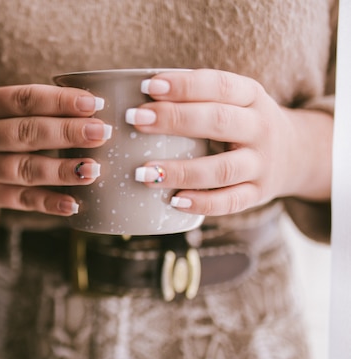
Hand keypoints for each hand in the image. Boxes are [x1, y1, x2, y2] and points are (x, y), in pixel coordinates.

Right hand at [0, 84, 111, 214]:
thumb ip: (32, 108)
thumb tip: (91, 110)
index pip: (24, 98)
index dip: (60, 101)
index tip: (94, 103)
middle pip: (26, 133)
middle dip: (67, 132)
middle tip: (101, 133)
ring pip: (25, 169)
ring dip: (62, 170)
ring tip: (93, 169)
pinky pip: (21, 200)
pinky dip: (49, 203)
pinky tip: (73, 204)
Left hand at [128, 69, 332, 215]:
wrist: (295, 154)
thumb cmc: (241, 122)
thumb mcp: (233, 100)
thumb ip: (196, 98)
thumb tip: (132, 99)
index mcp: (251, 96)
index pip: (219, 85)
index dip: (184, 85)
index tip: (148, 87)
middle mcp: (260, 128)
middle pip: (218, 121)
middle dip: (174, 119)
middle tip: (136, 120)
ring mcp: (261, 164)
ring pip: (222, 169)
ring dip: (181, 171)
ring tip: (143, 172)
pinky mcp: (258, 194)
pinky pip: (230, 202)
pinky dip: (202, 203)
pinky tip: (174, 200)